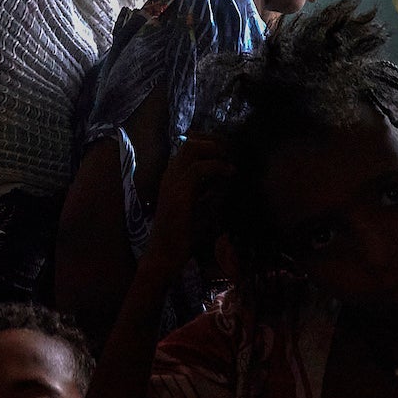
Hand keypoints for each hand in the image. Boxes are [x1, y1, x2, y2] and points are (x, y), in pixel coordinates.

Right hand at [145, 136, 235, 276]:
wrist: (164, 255)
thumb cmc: (182, 235)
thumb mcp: (202, 207)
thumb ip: (212, 191)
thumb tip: (229, 179)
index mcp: (174, 176)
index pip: (190, 145)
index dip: (212, 143)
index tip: (231, 151)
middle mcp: (170, 174)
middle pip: (192, 141)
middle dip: (216, 142)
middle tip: (234, 153)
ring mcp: (171, 182)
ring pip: (192, 148)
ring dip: (217, 150)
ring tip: (232, 161)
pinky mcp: (178, 194)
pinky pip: (198, 169)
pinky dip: (217, 166)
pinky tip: (230, 173)